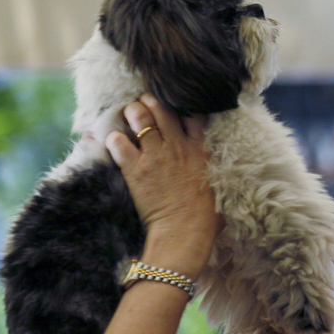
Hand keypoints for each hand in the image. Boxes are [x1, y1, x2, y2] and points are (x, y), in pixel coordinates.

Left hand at [105, 95, 221, 276]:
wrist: (185, 232)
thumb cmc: (208, 216)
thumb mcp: (220, 184)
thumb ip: (214, 168)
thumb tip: (218, 167)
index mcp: (200, 149)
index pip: (193, 113)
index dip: (183, 105)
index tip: (176, 106)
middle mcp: (177, 145)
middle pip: (162, 108)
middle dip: (151, 101)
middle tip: (146, 103)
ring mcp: (155, 155)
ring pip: (139, 116)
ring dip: (132, 112)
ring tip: (129, 114)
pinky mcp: (135, 168)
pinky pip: (118, 142)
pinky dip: (113, 139)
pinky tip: (114, 141)